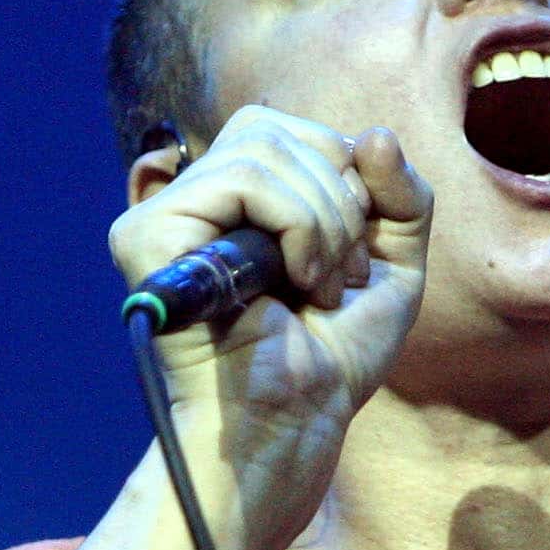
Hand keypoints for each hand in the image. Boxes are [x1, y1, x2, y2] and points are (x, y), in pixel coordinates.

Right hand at [106, 105, 432, 549]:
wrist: (297, 419)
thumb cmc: (334, 356)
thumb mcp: (394, 264)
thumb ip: (401, 194)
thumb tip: (375, 134)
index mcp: (236, 201)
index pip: (291, 131)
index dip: (344, 177)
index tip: (353, 257)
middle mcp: (193, 202)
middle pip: (273, 130)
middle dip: (338, 199)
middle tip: (340, 276)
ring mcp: (163, 217)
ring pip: (263, 150)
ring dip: (323, 220)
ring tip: (320, 287)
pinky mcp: (148, 236)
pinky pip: (241, 179)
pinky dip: (296, 226)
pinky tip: (294, 283)